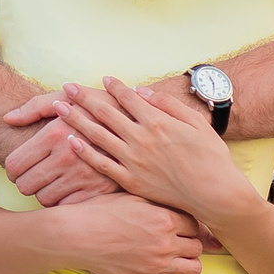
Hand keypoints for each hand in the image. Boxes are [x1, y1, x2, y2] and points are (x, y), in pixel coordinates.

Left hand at [4, 95, 119, 204]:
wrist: (139, 122)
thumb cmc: (96, 107)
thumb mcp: (65, 96)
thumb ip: (34, 107)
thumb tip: (7, 119)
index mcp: (54, 133)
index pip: (14, 165)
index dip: (12, 169)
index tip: (18, 168)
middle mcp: (66, 157)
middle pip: (25, 186)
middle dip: (24, 182)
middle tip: (32, 177)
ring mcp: (84, 176)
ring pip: (44, 200)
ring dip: (43, 193)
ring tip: (51, 182)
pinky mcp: (99, 191)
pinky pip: (67, 208)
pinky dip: (63, 202)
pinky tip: (68, 189)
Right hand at [52, 194, 203, 273]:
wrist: (79, 235)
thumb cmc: (101, 212)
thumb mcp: (133, 197)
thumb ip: (158, 202)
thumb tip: (174, 200)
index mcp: (164, 218)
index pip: (195, 226)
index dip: (189, 227)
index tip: (182, 229)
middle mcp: (165, 242)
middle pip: (196, 247)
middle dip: (190, 245)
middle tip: (180, 244)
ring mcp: (157, 264)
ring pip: (193, 269)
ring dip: (190, 265)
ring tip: (179, 261)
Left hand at [57, 78, 261, 231]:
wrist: (214, 194)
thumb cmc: (211, 157)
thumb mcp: (196, 123)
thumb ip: (168, 104)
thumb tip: (141, 91)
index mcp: (157, 122)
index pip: (128, 98)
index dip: (113, 86)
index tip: (102, 79)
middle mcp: (141, 138)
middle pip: (105, 112)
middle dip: (83, 97)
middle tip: (66, 86)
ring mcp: (133, 161)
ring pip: (98, 135)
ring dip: (76, 119)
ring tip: (59, 107)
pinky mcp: (130, 181)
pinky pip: (102, 164)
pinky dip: (85, 151)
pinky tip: (71, 141)